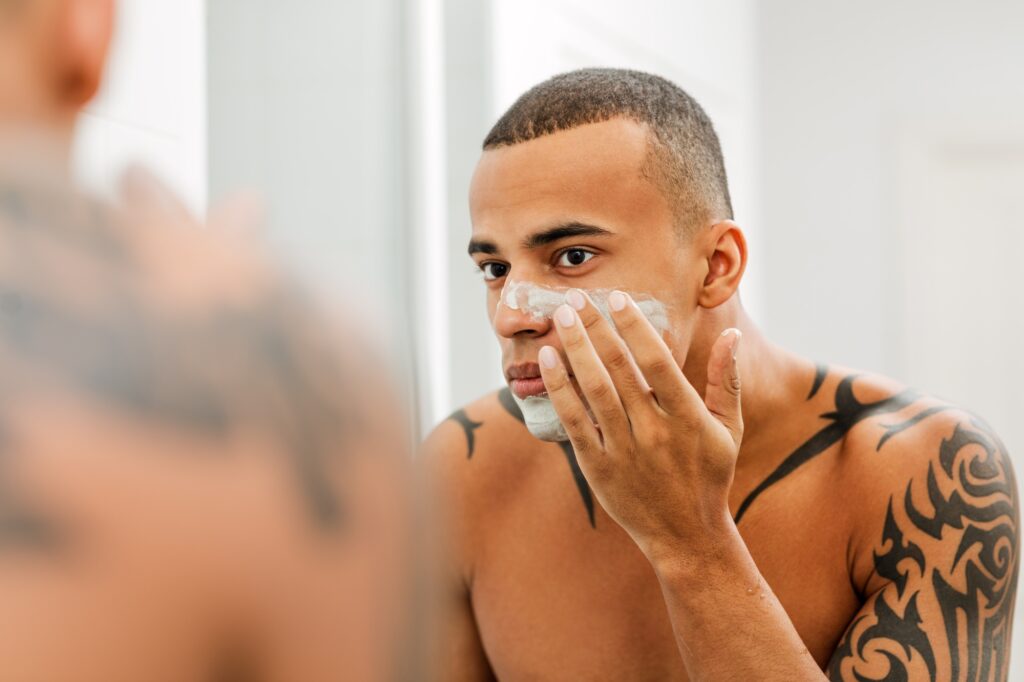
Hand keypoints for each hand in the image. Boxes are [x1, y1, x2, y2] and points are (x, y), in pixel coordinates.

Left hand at [538, 289, 742, 563]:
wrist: (685, 536)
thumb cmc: (709, 476)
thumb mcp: (729, 429)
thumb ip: (727, 379)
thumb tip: (733, 333)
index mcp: (688, 418)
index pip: (657, 361)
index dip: (635, 326)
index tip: (617, 298)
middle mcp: (654, 432)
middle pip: (619, 369)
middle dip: (596, 328)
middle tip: (577, 297)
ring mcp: (624, 451)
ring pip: (593, 390)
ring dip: (575, 349)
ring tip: (560, 318)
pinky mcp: (598, 468)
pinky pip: (574, 422)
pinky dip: (560, 389)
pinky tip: (548, 361)